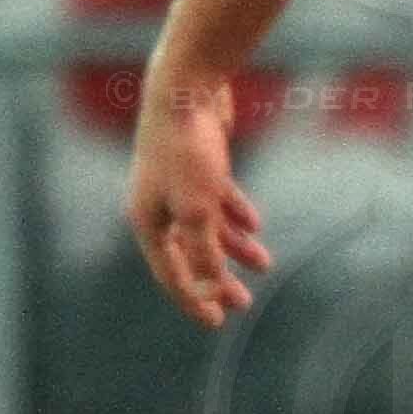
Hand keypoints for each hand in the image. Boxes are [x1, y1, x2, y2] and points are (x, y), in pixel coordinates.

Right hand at [128, 63, 269, 327]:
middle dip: (217, 279)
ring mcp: (177, 185)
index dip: (194, 299)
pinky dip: (235, 215)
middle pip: (189, 254)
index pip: (170, 273)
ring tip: (264, 265)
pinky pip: (217, 199)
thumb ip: (202, 250)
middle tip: (243, 304)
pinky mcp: (199, 165)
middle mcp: (158, 205)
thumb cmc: (187, 151)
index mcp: (148, 221)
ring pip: (207, 227)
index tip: (217, 322)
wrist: (187, 92)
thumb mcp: (198, 209)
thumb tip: (207, 288)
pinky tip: (254, 225)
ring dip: (234, 248)